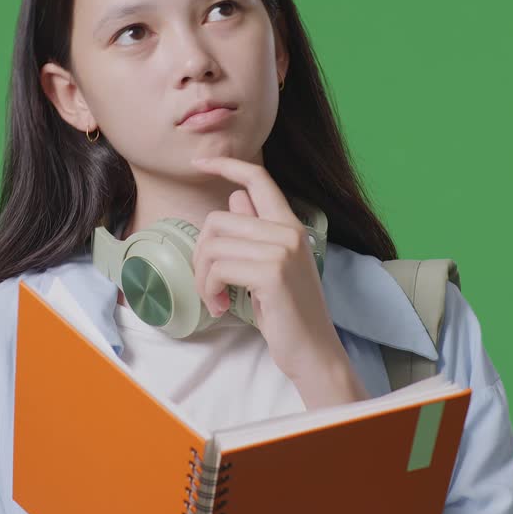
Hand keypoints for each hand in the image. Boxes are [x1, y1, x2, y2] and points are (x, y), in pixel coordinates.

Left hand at [189, 156, 368, 407]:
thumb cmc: (287, 311)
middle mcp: (289, 231)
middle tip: (208, 284)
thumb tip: (234, 199)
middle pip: (217, 219)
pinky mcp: (271, 273)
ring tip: (215, 298)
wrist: (313, 351)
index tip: (199, 162)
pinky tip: (220, 307)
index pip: (258, 178)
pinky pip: (218, 268)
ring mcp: (282, 250)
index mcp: (290, 225)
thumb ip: (255, 231)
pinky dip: (209, 289)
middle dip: (200, 254)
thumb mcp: (270, 265)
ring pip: (213, 245)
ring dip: (202, 277)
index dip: (225, 164)